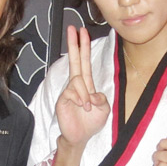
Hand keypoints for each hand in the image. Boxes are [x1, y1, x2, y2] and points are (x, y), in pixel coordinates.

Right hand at [56, 25, 109, 148]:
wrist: (80, 137)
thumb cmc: (91, 122)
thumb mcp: (104, 109)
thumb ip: (101, 98)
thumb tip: (92, 94)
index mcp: (87, 84)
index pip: (85, 61)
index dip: (83, 47)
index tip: (82, 31)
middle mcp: (76, 85)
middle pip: (75, 60)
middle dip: (74, 44)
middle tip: (72, 28)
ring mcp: (68, 91)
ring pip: (77, 81)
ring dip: (85, 93)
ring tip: (87, 106)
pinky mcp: (62, 99)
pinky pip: (72, 92)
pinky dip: (80, 98)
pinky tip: (81, 106)